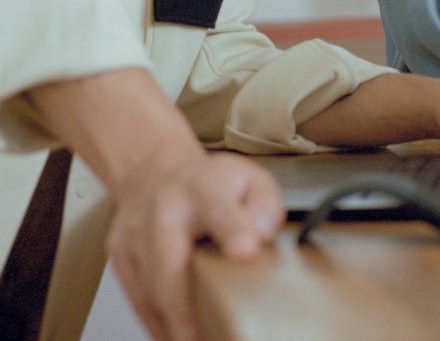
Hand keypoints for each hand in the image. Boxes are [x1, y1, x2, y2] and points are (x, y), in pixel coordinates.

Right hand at [106, 151, 283, 340]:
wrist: (154, 170)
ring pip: (150, 291)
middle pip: (169, 262)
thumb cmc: (208, 182)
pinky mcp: (119, 257)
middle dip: (184, 308)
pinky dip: (157, 325)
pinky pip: (138, 301)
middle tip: (203, 338)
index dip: (233, 229)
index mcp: (201, 185)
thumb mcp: (248, 178)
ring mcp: (135, 234)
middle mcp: (163, 208)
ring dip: (173, 326)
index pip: (218, 206)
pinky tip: (176, 337)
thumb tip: (264, 234)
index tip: (246, 251)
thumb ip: (265, 205)